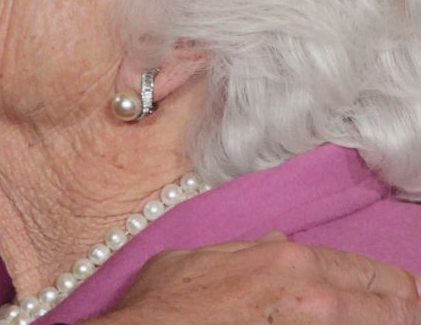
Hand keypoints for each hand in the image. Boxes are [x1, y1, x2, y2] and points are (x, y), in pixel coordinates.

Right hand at [91, 234, 420, 324]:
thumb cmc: (164, 307)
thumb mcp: (198, 260)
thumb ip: (243, 252)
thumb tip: (275, 245)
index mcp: (287, 260)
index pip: (369, 271)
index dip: (392, 288)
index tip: (402, 301)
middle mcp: (313, 292)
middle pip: (395, 302)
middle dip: (403, 308)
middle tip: (406, 313)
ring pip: (383, 323)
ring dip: (383, 321)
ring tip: (392, 320)